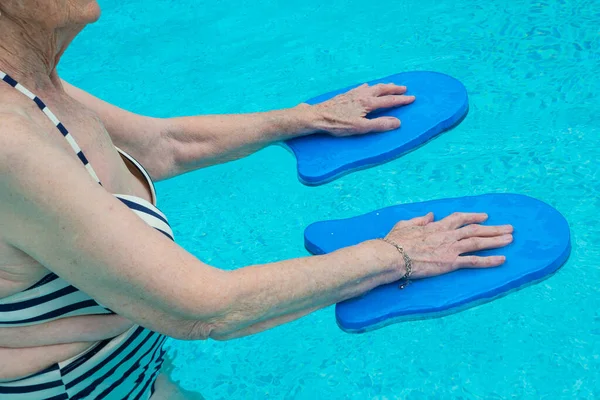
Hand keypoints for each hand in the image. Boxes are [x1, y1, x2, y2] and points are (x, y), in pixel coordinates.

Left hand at [306, 83, 415, 136]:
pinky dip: (369, 86)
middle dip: (394, 89)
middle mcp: (362, 95)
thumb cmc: (338, 124)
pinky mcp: (345, 95)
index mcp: (368, 103)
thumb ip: (380, 125)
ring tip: (389, 85)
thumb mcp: (361, 128)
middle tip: (404, 88)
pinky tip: (366, 87)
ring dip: (383, 86)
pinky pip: (362, 87)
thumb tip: (397, 122)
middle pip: (382, 89)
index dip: (401, 100)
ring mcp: (353, 93)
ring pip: (372, 87)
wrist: (318, 116)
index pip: (389, 101)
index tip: (412, 98)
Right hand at [384, 212, 513, 278]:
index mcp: (437, 226)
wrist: (393, 255)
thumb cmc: (395, 242)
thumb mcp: (405, 225)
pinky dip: (490, 260)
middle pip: (475, 229)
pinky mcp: (451, 262)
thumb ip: (420, 220)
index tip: (485, 216)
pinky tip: (502, 260)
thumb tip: (431, 215)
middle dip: (493, 228)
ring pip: (478, 242)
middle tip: (509, 228)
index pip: (460, 218)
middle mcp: (448, 235)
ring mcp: (451, 249)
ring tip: (511, 240)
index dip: (474, 216)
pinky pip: (474, 261)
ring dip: (496, 241)